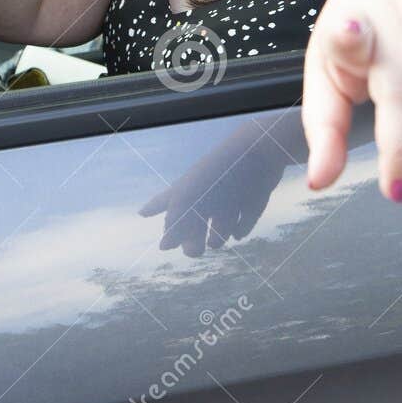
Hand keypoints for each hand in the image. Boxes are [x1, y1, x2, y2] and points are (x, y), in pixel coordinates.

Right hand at [138, 117, 293, 255]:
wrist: (258, 153)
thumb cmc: (217, 174)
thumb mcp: (190, 198)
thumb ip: (175, 223)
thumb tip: (163, 247)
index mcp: (188, 190)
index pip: (165, 201)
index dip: (154, 207)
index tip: (143, 212)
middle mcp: (206, 197)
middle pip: (193, 228)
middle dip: (191, 243)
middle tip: (195, 249)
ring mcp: (228, 202)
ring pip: (218, 233)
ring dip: (217, 238)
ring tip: (217, 237)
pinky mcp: (249, 205)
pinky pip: (242, 229)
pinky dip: (240, 230)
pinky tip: (238, 229)